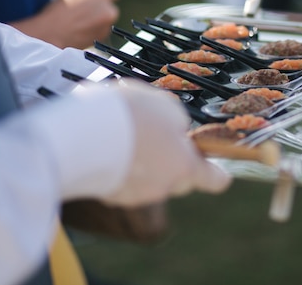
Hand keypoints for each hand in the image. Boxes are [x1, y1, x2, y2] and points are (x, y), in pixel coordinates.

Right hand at [11, 0, 119, 48]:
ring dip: (98, 19)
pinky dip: (95, 28)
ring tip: (81, 21)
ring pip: (106, 19)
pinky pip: (102, 29)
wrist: (52, 35)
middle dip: (101, 7)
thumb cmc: (58, 12)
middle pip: (110, 7)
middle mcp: (108, 11)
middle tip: (86, 9)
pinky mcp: (103, 37)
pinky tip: (82, 29)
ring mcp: (107, 25)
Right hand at [103, 80, 231, 206]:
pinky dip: (119, 167)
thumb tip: (176, 129)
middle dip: (172, 161)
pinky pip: (123, 180)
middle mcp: (163, 187)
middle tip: (157, 136)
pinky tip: (106, 146)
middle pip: (179, 178)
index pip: (214, 180)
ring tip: (124, 133)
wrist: (81, 134)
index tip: (220, 172)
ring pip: (149, 179)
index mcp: (184, 166)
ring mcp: (135, 195)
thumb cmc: (131, 115)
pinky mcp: (109, 196)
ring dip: (142, 162)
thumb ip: (177, 121)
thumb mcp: (166, 106)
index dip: (216, 175)